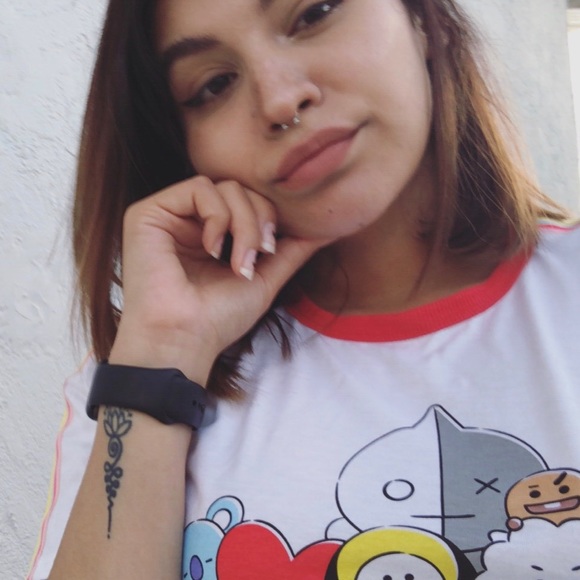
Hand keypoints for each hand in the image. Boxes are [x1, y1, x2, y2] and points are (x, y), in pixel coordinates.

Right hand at [109, 176, 325, 382]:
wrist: (184, 338)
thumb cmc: (219, 317)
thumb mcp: (266, 278)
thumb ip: (291, 250)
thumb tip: (327, 229)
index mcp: (212, 234)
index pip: (249, 201)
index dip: (267, 218)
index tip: (270, 252)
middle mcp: (189, 221)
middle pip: (239, 189)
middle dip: (258, 220)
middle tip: (255, 257)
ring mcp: (169, 216)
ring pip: (224, 187)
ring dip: (241, 223)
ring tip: (235, 261)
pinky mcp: (148, 213)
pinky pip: (198, 188)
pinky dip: (216, 217)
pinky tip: (211, 249)